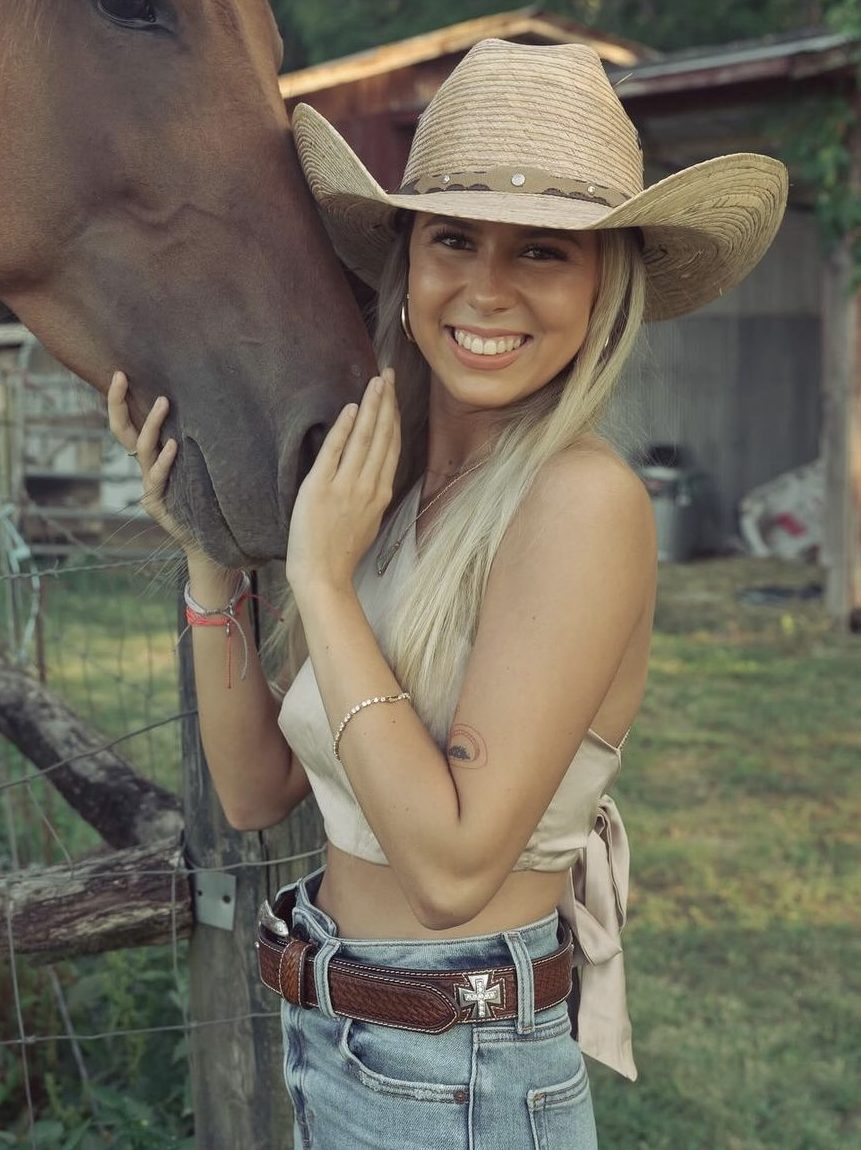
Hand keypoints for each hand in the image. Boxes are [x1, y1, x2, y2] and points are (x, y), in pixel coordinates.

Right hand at [107, 371, 195, 552]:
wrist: (207, 537)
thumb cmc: (206, 494)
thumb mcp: (197, 462)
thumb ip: (192, 439)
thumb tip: (204, 401)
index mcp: (149, 455)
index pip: (126, 423)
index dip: (118, 399)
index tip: (120, 373)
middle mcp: (144, 466)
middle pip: (122, 431)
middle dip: (118, 403)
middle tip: (122, 377)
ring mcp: (148, 484)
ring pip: (143, 449)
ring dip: (153, 423)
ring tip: (163, 402)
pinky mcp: (156, 502)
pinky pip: (158, 477)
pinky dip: (166, 460)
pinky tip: (173, 446)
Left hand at [286, 368, 400, 596]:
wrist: (323, 574)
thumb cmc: (341, 553)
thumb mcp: (368, 521)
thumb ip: (372, 494)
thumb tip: (373, 472)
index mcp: (380, 493)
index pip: (390, 447)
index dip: (393, 418)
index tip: (394, 396)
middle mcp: (368, 485)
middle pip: (382, 436)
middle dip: (386, 402)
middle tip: (388, 375)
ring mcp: (346, 486)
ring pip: (365, 438)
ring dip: (371, 407)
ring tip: (376, 382)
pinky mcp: (321, 487)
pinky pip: (335, 452)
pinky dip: (345, 429)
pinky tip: (351, 409)